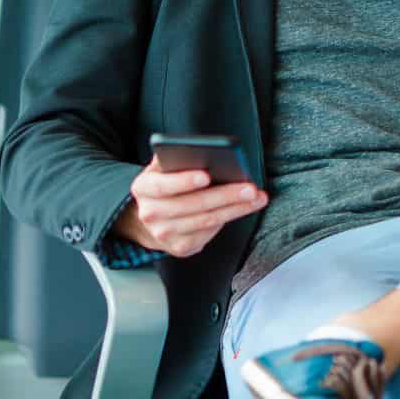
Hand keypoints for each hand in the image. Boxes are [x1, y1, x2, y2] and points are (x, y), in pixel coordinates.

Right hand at [113, 157, 267, 257]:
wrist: (150, 221)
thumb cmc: (163, 187)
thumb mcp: (161, 169)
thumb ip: (175, 158)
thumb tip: (201, 151)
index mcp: (143, 188)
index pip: (162, 185)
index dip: (184, 181)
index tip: (206, 175)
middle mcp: (150, 214)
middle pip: (193, 205)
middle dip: (225, 195)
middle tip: (249, 188)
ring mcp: (165, 234)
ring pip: (206, 220)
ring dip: (235, 208)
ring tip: (256, 197)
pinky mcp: (180, 247)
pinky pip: (209, 232)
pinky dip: (228, 219)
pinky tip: (243, 208)